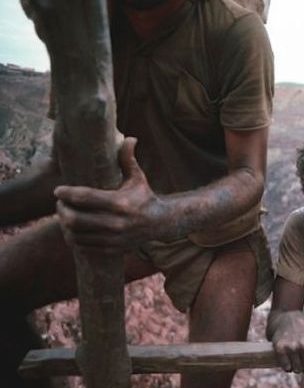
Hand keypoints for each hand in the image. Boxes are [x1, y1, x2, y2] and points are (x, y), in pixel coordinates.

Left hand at [54, 137, 163, 253]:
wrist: (161, 223)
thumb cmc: (145, 197)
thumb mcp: (138, 178)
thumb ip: (128, 159)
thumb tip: (130, 138)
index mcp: (120, 202)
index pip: (84, 198)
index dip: (66, 194)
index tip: (58, 190)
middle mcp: (116, 222)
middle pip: (75, 219)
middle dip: (61, 211)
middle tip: (59, 204)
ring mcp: (113, 238)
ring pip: (76, 235)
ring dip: (65, 225)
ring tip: (64, 215)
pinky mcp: (112, 249)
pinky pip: (83, 246)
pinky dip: (73, 238)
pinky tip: (72, 229)